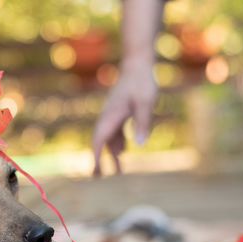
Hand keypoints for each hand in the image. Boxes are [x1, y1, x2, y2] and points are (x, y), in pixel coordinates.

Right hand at [92, 59, 157, 174]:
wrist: (138, 62)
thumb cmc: (142, 81)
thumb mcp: (146, 103)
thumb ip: (143, 123)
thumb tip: (139, 146)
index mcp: (112, 116)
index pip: (99, 141)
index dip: (96, 157)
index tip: (96, 173)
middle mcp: (109, 116)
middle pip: (100, 142)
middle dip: (99, 160)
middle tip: (99, 177)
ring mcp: (113, 113)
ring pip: (109, 138)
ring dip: (111, 154)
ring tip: (118, 170)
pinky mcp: (120, 110)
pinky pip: (116, 131)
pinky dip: (117, 143)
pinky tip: (124, 151)